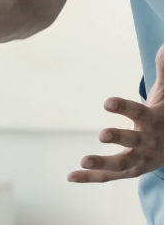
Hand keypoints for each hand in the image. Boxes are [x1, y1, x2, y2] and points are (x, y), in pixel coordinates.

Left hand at [68, 45, 163, 182]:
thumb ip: (164, 73)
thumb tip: (163, 46)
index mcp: (152, 120)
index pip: (137, 111)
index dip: (123, 106)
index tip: (106, 102)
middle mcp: (147, 141)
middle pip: (133, 141)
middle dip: (119, 138)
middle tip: (101, 134)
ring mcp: (139, 159)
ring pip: (121, 163)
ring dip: (103, 163)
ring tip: (83, 161)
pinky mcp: (130, 171)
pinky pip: (109, 176)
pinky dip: (90, 178)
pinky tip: (70, 176)